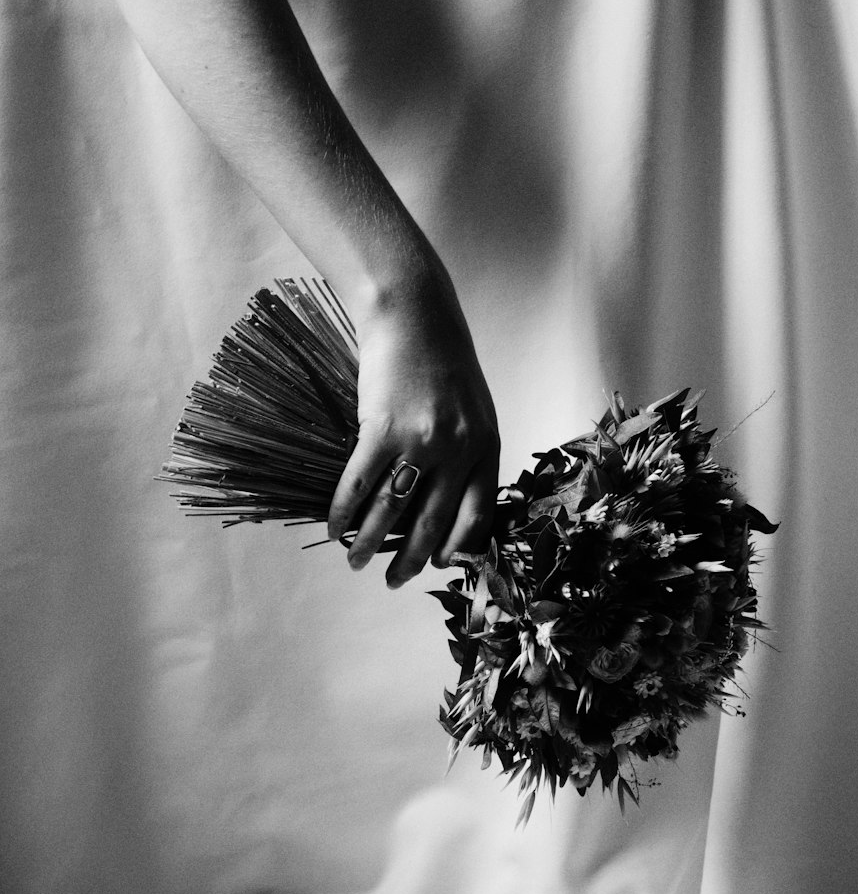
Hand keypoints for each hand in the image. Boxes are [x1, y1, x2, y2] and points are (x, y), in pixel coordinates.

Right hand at [326, 266, 499, 586]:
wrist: (413, 312)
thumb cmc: (442, 360)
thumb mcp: (474, 409)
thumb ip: (468, 452)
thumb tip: (445, 503)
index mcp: (486, 446)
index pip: (477, 515)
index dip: (456, 549)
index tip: (439, 567)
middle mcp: (458, 449)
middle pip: (433, 522)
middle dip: (410, 561)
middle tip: (393, 581)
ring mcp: (420, 441)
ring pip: (392, 510)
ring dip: (370, 543)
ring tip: (356, 561)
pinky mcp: (382, 428)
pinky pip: (359, 484)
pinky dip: (344, 511)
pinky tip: (336, 528)